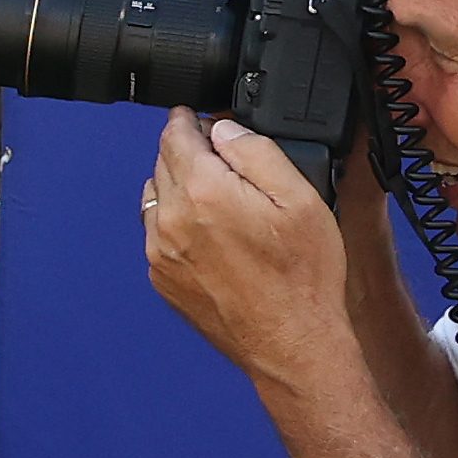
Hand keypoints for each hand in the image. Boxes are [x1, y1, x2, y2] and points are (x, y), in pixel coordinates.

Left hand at [145, 107, 350, 392]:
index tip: (195, 116)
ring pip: (156, 197)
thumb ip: (257, 152)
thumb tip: (223, 129)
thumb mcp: (300, 198)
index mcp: (203, 192)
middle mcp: (171, 219)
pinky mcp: (160, 276)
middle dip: (185, 151)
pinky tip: (208, 230)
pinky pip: (156, 233)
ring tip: (215, 193)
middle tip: (216, 154)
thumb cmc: (302, 276)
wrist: (290, 341)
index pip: (175, 136)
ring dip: (177, 186)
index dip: (187, 120)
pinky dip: (174, 221)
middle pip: (163, 163)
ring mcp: (160, 251)